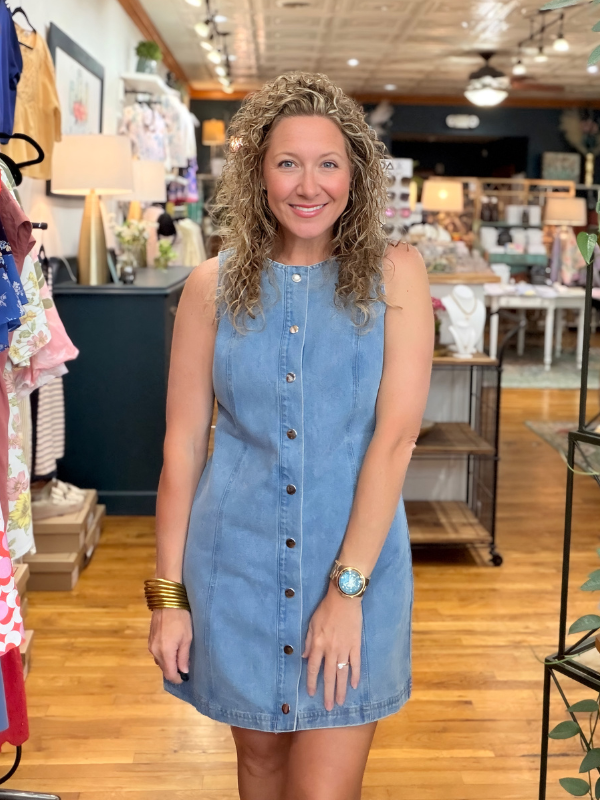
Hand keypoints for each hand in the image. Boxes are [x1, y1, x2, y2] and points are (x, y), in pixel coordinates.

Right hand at [148, 608, 191, 684]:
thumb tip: (184, 671)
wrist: (167, 601)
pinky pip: (156, 653)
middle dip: (173, 671)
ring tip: (179, 659)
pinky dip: (164, 655)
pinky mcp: (150, 639)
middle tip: (184, 669)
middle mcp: (155, 651)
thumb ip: (184, 657)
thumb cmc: (181, 619)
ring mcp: (151, 645)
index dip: (177, 679)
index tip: (185, 679)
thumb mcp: (187, 638)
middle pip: (163, 668)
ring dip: (168, 663)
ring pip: (159, 661)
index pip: (169, 673)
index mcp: (165, 652)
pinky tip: (171, 650)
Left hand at [302, 583, 361, 710]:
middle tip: (329, 707)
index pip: (314, 668)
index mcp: (318, 644)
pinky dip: (355, 675)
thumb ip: (308, 642)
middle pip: (329, 675)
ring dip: (342, 689)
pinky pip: (356, 663)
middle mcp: (331, 650)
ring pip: (342, 673)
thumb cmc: (326, 609)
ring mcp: (345, 649)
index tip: (312, 694)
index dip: (313, 682)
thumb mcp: (312, 624)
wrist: (344, 598)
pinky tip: (355, 685)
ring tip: (341, 702)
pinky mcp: (356, 645)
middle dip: (328, 692)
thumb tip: (305, 658)